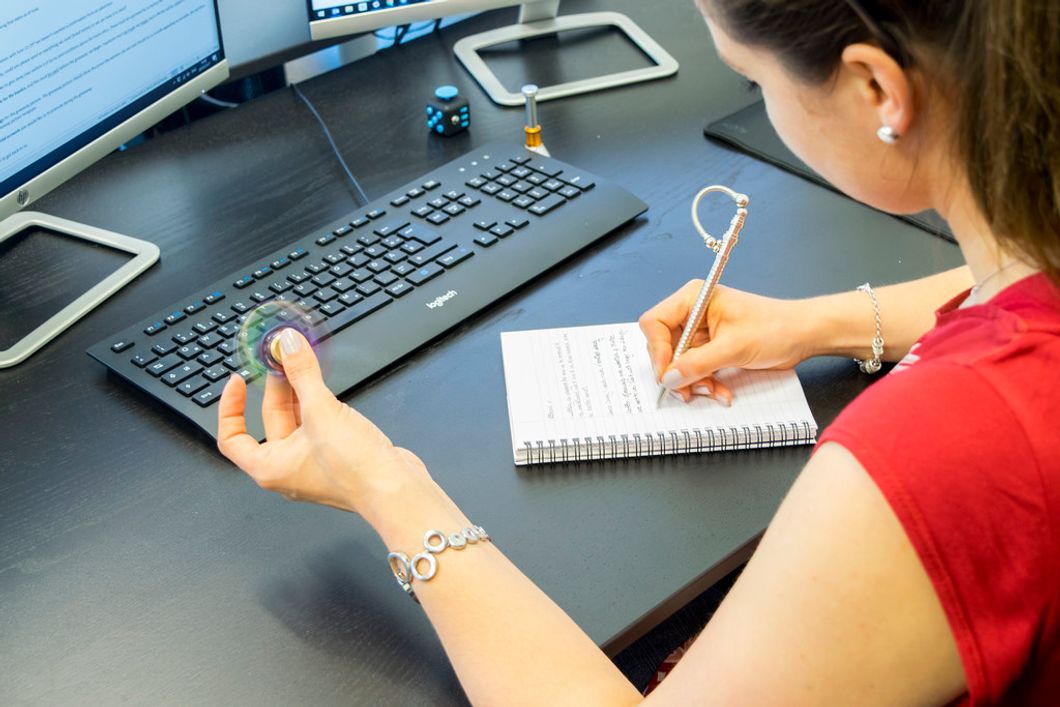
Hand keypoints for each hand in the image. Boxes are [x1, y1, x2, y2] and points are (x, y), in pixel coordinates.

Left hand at [216, 329, 434, 516]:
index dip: (230, 408)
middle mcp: (288, 469)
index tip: (238, 382)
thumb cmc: (354, 470)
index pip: (232, 438)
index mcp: (270, 467)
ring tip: (304, 365)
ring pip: (298, 422)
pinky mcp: (336, 457)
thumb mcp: (321, 412)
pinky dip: (319, 405)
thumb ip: (302, 374)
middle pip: (270, 422)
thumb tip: (288, 347)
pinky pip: (319, 426)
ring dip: (299, 393)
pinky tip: (326, 388)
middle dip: (276, 388)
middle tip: (283, 360)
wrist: (395, 489)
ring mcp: (313, 464)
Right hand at [639, 281, 811, 403]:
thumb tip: (668, 378)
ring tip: (712, 391)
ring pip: (678, 364)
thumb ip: (698, 363)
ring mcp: (700, 333)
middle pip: (663, 346)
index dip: (658, 350)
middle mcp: (692, 313)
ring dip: (693, 382)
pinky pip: (694, 370)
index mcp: (694, 298)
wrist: (803, 335)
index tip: (668, 374)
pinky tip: (721, 391)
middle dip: (677, 372)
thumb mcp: (733, 347)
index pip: (655, 323)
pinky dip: (704, 383)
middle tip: (688, 390)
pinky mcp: (710, 348)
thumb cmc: (775, 328)